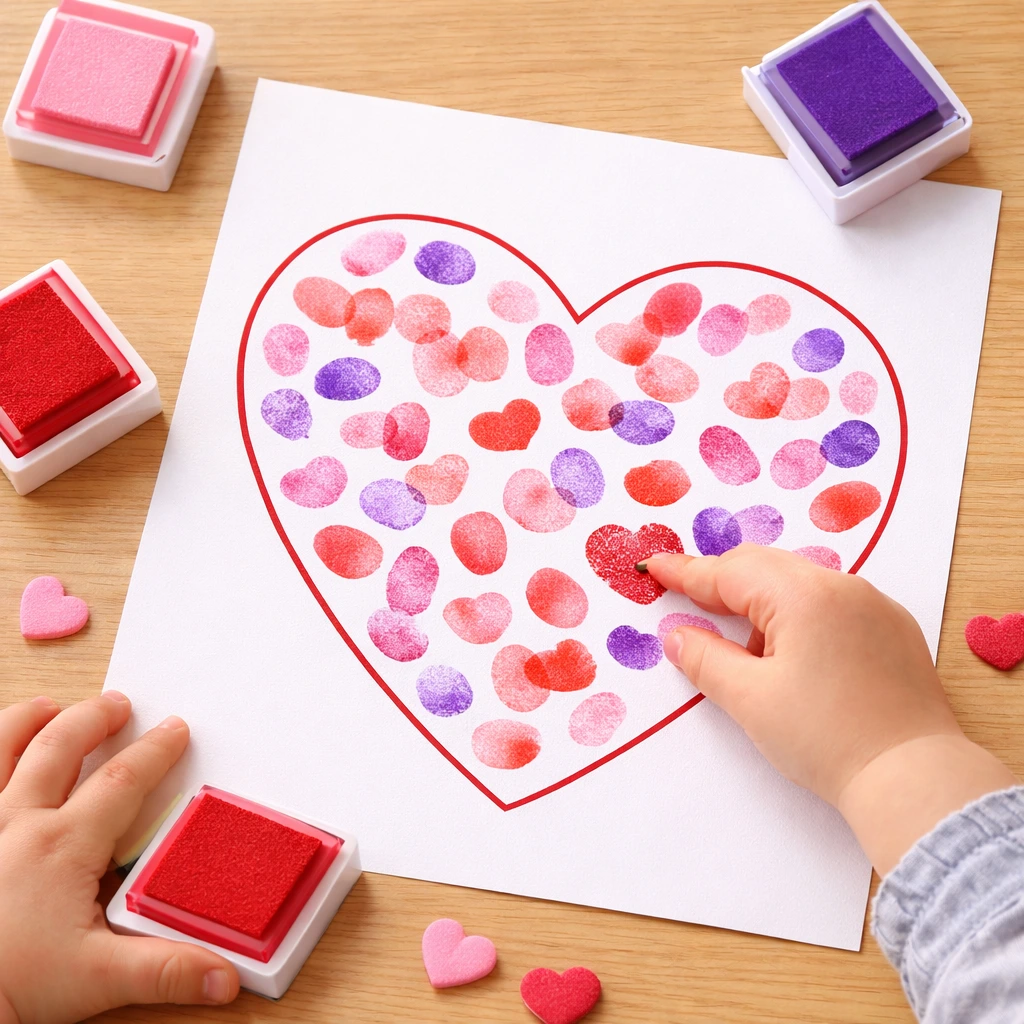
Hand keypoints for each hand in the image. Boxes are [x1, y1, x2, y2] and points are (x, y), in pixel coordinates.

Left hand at [0, 694, 239, 1023]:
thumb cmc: (13, 988)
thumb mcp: (99, 979)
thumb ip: (167, 970)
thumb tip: (224, 976)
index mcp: (64, 845)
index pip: (122, 780)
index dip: (155, 750)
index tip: (175, 730)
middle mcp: (19, 823)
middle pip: (61, 746)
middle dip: (94, 718)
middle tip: (118, 704)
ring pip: (4, 750)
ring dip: (28, 721)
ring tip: (48, 707)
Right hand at [646, 545, 1015, 874]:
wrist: (913, 778)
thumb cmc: (827, 739)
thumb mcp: (751, 700)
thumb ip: (705, 659)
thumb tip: (677, 635)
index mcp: (804, 596)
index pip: (729, 572)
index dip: (686, 572)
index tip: (655, 567)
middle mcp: (843, 587)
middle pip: (765, 568)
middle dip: (724, 583)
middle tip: (690, 603)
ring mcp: (874, 605)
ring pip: (800, 585)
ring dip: (764, 605)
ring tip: (753, 657)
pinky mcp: (893, 629)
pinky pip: (833, 604)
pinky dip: (801, 617)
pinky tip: (797, 660)